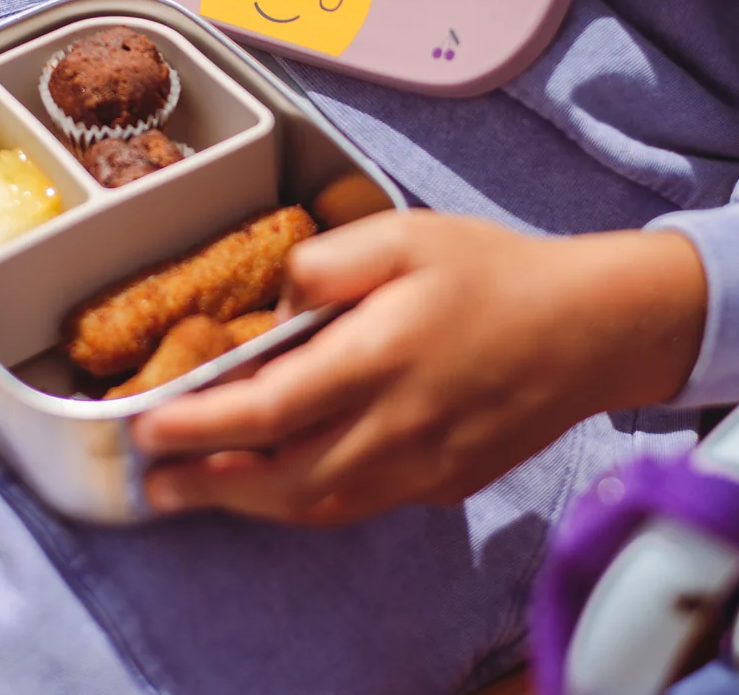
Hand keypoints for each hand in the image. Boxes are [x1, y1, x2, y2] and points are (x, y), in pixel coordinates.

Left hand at [132, 213, 707, 524]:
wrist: (591, 328)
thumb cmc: (493, 272)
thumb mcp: (404, 233)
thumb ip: (325, 265)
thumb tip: (274, 311)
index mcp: (377, 358)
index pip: (264, 408)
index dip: (196, 424)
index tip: (147, 426)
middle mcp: (394, 426)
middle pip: (280, 479)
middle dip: (206, 486)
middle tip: (154, 481)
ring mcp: (421, 467)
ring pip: (317, 505)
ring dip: (249, 505)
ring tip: (201, 491)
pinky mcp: (443, 484)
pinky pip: (360, 505)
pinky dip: (307, 502)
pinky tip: (281, 483)